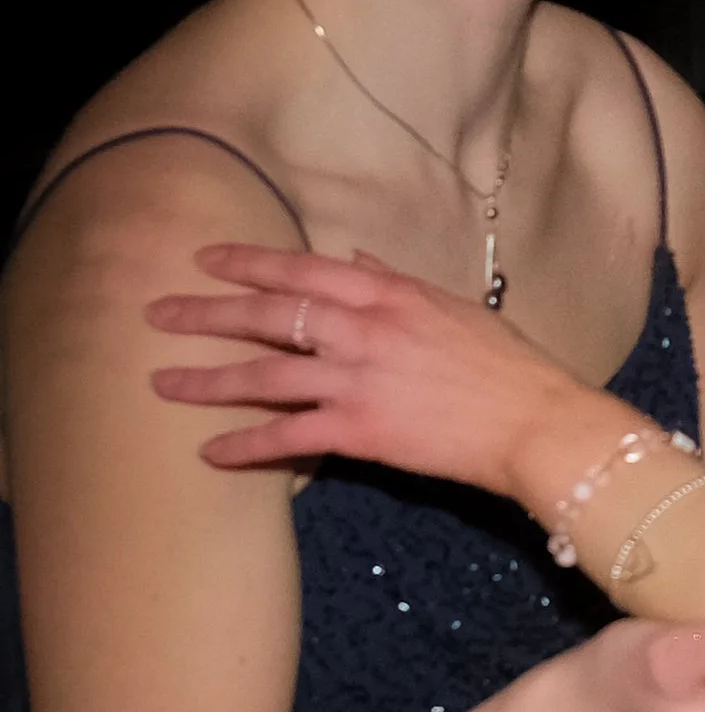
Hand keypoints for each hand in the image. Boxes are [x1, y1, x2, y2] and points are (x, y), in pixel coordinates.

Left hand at [146, 244, 600, 504]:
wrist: (538, 422)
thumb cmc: (510, 366)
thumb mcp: (453, 306)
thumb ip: (397, 282)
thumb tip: (358, 258)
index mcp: (387, 292)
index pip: (299, 267)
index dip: (246, 261)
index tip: (204, 259)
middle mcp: (362, 328)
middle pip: (266, 314)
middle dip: (205, 313)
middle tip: (159, 314)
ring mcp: (357, 378)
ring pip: (263, 375)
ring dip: (207, 379)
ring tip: (164, 384)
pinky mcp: (360, 430)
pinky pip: (287, 437)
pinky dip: (245, 446)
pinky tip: (211, 453)